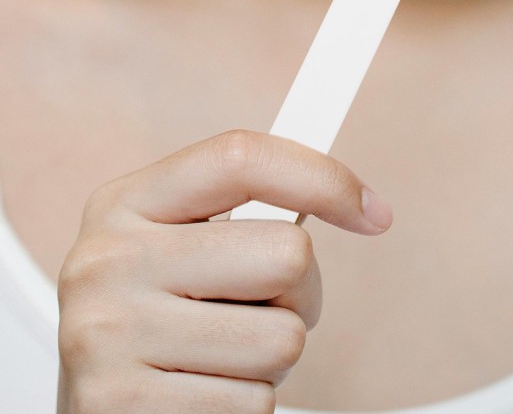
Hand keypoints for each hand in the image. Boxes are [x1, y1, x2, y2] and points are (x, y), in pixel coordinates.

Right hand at [56, 130, 391, 412]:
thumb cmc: (161, 319)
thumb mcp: (182, 244)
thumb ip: (250, 210)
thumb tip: (365, 206)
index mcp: (127, 202)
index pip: (242, 158)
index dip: (323, 178)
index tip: (372, 213)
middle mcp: (107, 259)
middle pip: (287, 253)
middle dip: (299, 293)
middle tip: (260, 311)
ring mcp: (106, 334)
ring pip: (282, 338)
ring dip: (272, 359)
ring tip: (223, 357)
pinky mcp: (120, 406)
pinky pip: (254, 403)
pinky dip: (247, 406)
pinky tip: (203, 395)